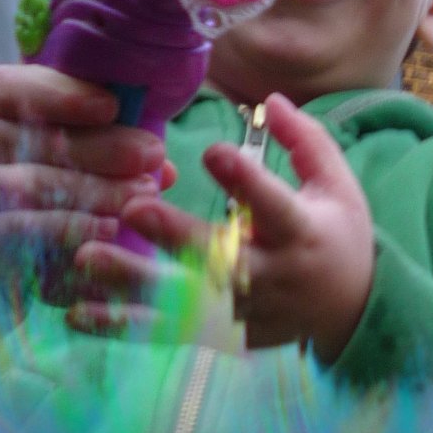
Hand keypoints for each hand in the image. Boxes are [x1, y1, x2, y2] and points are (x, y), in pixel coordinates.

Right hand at [0, 65, 170, 298]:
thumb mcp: (40, 120)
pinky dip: (73, 231)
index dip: (64, 97)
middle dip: (102, 149)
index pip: (15, 90)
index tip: (112, 105)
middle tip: (152, 154)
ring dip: (96, 192)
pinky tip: (111, 229)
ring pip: (36, 191)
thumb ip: (93, 126)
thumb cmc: (22, 149)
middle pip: (37, 144)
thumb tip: (162, 163)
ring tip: (144, 192)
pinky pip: (29, 236)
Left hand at [74, 94, 373, 363]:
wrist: (353, 312)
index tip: (210, 153)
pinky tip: (80, 314)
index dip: (244, 181)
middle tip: (132, 208)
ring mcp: (248, 310)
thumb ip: (305, 140)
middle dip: (177, 235)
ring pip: (187, 299)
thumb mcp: (338, 185)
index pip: (273, 204)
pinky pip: (171, 332)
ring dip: (135, 281)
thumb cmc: (339, 235)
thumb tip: (271, 98)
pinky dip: (126, 326)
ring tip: (86, 258)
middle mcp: (274, 275)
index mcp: (303, 231)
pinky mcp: (226, 333)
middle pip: (222, 259)